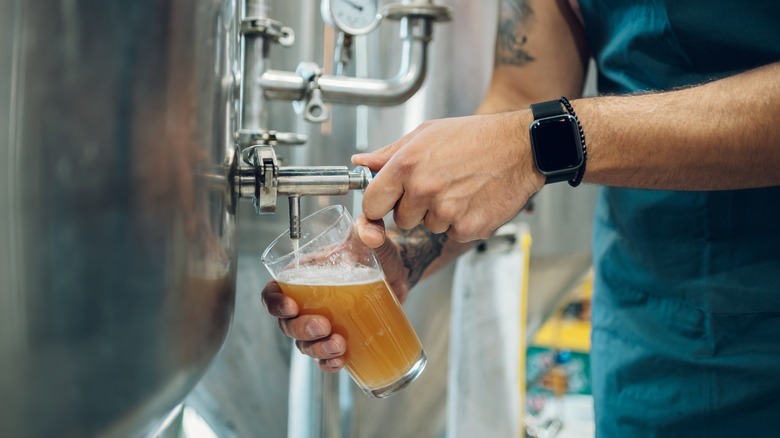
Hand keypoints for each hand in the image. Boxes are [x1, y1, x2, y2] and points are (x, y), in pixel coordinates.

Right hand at [261, 216, 410, 372]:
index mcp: (303, 276)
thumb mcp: (370, 237)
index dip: (274, 302)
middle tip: (323, 326)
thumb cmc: (376, 252)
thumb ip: (368, 227)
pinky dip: (329, 363)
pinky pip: (324, 358)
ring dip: (316, 349)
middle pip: (286, 323)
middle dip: (300, 329)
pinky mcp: (338, 337)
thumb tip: (371, 232)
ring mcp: (321, 322)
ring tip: (339, 344)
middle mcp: (307, 302)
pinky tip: (341, 360)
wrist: (399, 272)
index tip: (290, 306)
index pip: (273, 292)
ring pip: (304, 344)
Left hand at [353, 111, 543, 241]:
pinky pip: (452, 234)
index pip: (372, 204)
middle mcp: (423, 189)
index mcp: (407, 165)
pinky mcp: (468, 227)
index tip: (387, 203)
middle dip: (414, 208)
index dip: (379, 206)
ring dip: (440, 214)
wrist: (521, 147)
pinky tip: (474, 200)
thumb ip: (390, 153)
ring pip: (428, 227)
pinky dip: (462, 222)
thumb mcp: (426, 134)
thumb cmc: (475, 137)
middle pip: (401, 220)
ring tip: (460, 188)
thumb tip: (361, 163)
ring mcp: (446, 211)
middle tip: (438, 185)